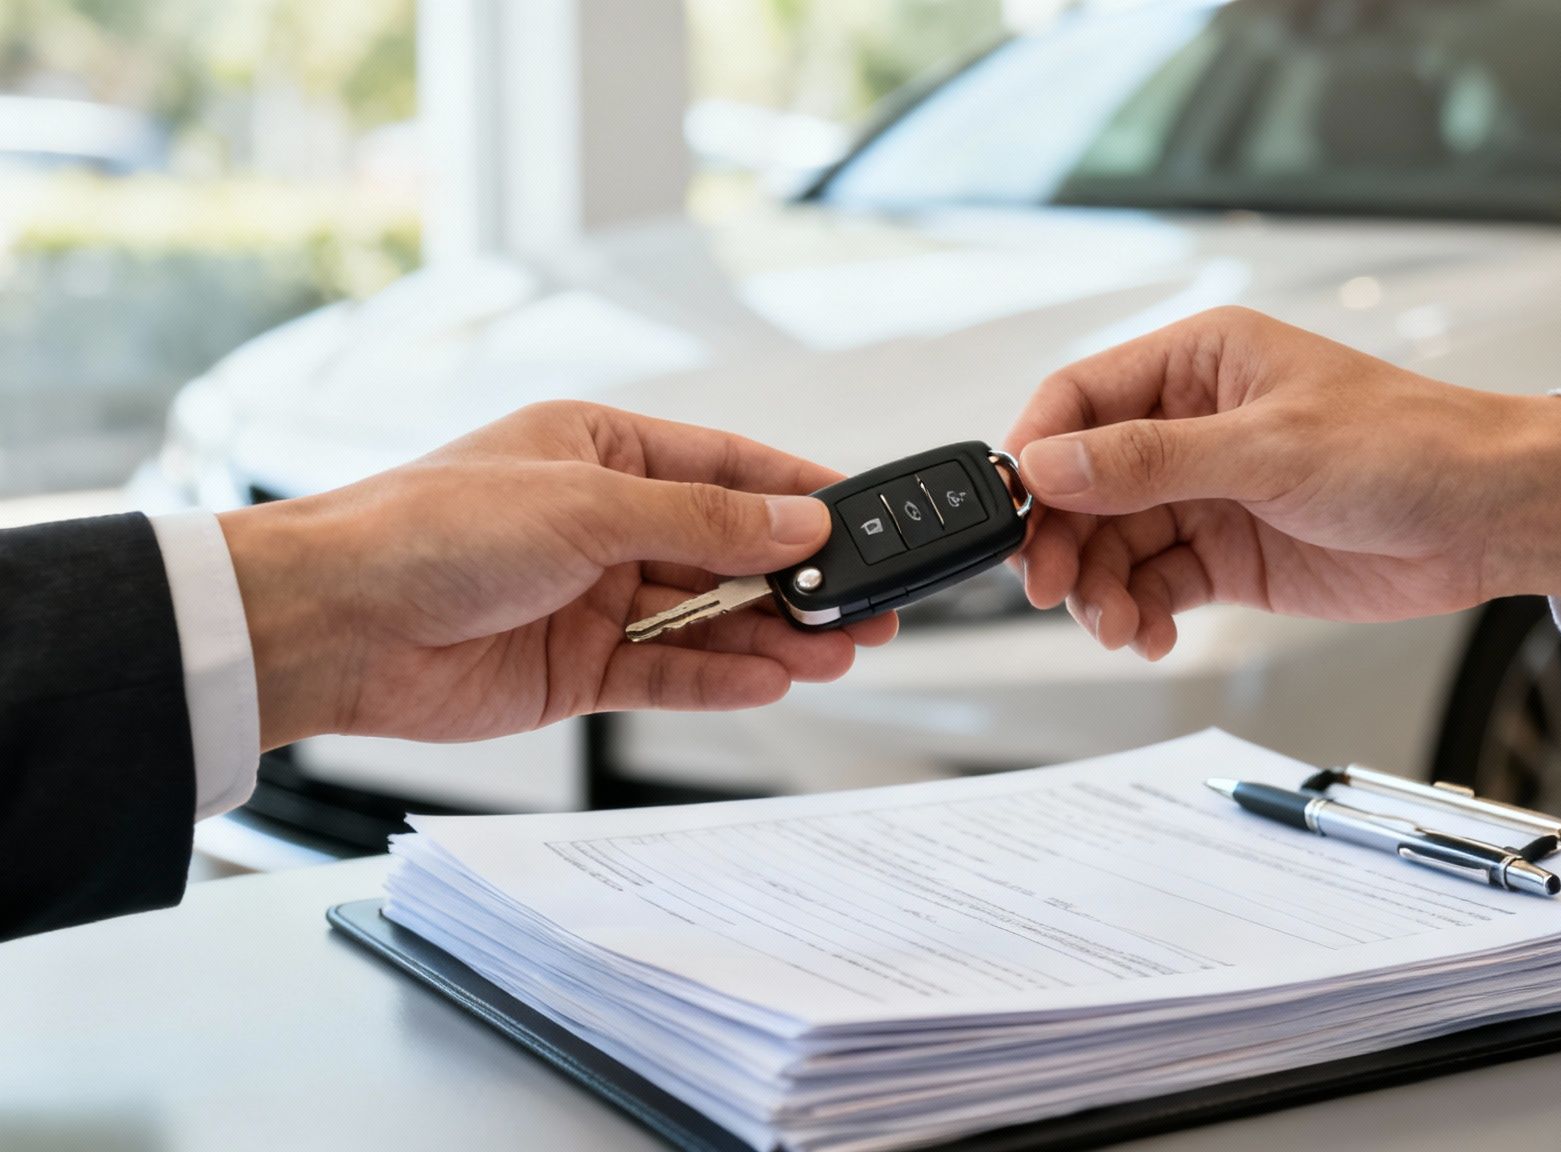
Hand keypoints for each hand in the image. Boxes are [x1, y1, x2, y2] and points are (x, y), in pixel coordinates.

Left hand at [218, 401, 896, 748]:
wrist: (332, 626)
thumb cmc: (429, 531)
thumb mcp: (587, 506)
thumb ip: (703, 522)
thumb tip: (798, 525)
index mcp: (601, 451)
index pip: (727, 468)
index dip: (800, 494)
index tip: (864, 519)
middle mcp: (603, 523)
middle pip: (728, 552)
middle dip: (799, 581)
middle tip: (868, 608)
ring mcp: (593, 598)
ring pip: (708, 619)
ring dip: (772, 636)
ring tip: (837, 654)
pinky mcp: (578, 669)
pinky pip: (668, 675)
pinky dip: (720, 680)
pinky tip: (771, 680)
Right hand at [1004, 307, 1560, 659]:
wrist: (1494, 518)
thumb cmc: (1410, 447)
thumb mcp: (1270, 449)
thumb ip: (1152, 461)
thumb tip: (1051, 463)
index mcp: (1199, 362)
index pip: (1081, 398)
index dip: (1037, 454)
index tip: (1015, 511)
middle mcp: (1191, 424)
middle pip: (1084, 482)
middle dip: (1062, 538)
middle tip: (1053, 588)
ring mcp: (1208, 493)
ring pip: (1112, 543)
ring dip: (1100, 589)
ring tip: (1116, 626)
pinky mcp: (1229, 554)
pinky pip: (1155, 585)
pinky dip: (1140, 615)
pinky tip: (1150, 634)